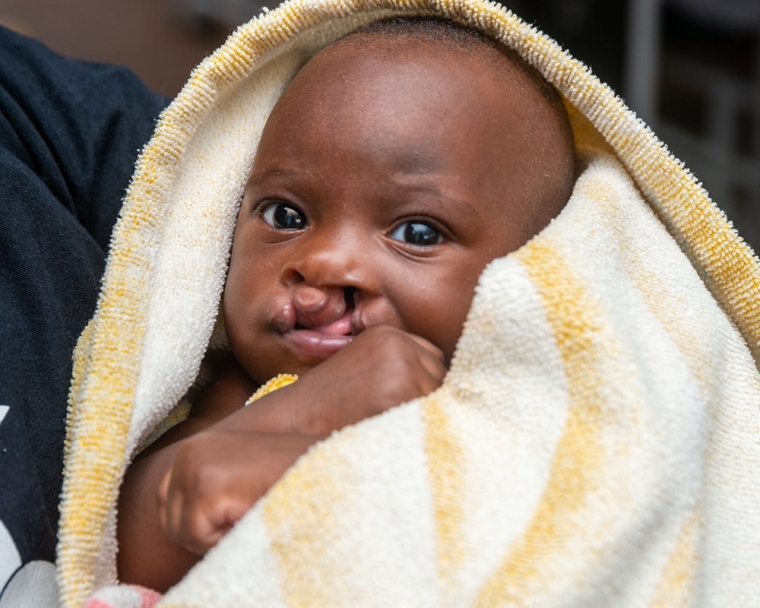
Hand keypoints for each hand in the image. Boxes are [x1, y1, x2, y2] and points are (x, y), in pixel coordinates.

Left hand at [157, 430, 319, 554]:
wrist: (318, 469)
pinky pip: (197, 538)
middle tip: (239, 516)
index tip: (226, 517)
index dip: (195, 522)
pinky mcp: (204, 487)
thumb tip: (175, 521)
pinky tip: (247, 515)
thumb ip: (205, 486)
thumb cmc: (282, 477)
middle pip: (168, 519)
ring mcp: (193, 468)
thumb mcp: (235, 473)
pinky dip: (222, 540)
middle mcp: (187, 451)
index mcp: (193, 446)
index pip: (166, 501)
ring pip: (181, 532)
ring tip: (245, 513)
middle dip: (201, 532)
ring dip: (213, 537)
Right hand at [282, 324, 445, 433]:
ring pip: (438, 397)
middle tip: (401, 417)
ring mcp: (402, 366)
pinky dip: (419, 427)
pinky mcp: (400, 392)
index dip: (423, 384)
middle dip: (427, 398)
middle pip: (439, 376)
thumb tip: (443, 388)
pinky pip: (431, 414)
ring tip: (393, 426)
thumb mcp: (362, 368)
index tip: (409, 402)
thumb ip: (397, 367)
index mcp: (388, 334)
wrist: (295, 418)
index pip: (431, 359)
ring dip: (425, 415)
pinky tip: (395, 432)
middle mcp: (399, 343)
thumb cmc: (328, 404)